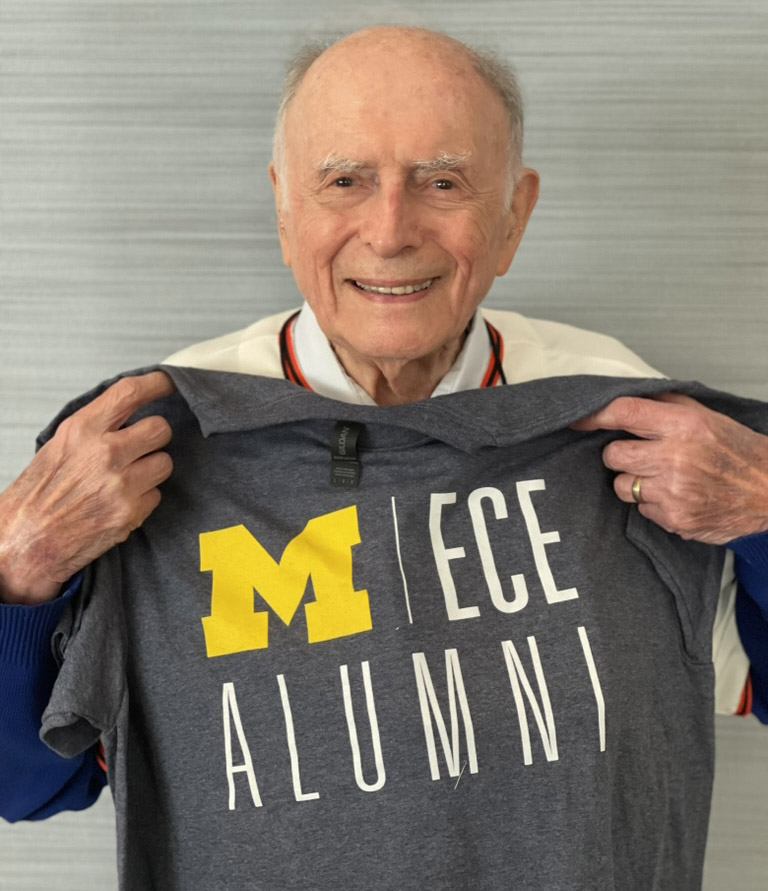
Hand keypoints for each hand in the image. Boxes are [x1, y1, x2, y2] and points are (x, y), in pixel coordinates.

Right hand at [0, 372, 175, 603]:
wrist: (27, 540)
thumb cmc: (40, 493)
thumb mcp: (61, 446)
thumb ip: (96, 426)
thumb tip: (132, 410)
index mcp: (82, 430)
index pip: (130, 393)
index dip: (157, 383)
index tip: (170, 382)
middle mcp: (104, 453)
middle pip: (160, 428)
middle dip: (154, 437)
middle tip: (140, 447)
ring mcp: (120, 484)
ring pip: (164, 463)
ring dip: (151, 470)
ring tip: (124, 480)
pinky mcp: (130, 512)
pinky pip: (156, 495)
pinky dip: (143, 499)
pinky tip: (119, 503)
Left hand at [572, 392, 767, 544]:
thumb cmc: (739, 452)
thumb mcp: (707, 417)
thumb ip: (666, 405)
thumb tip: (626, 396)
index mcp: (683, 425)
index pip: (624, 413)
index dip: (594, 416)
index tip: (577, 419)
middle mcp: (674, 456)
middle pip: (613, 454)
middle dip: (622, 455)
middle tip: (643, 456)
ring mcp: (673, 491)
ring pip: (622, 485)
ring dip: (635, 482)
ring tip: (663, 478)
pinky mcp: (673, 519)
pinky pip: (641, 509)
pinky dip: (654, 504)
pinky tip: (677, 497)